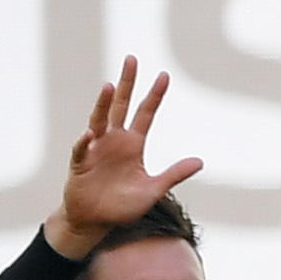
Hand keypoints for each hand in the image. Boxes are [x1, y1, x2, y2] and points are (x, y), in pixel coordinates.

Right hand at [58, 59, 202, 248]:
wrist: (96, 220)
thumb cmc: (123, 205)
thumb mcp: (154, 189)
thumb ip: (174, 174)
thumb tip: (200, 161)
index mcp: (133, 145)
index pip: (146, 114)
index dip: (154, 96)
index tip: (164, 75)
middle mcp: (114, 141)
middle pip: (120, 106)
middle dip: (128, 84)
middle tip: (132, 59)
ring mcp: (96, 150)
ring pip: (99, 120)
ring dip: (103, 104)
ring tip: (110, 86)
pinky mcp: (80, 164)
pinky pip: (82, 150)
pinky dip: (85, 142)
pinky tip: (90, 133)